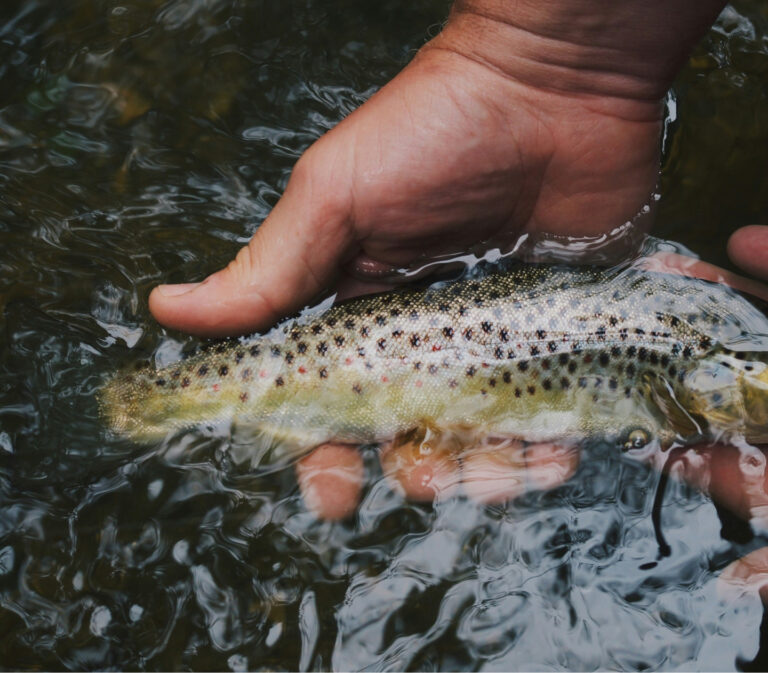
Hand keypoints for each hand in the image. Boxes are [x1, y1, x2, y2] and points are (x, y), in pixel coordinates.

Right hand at [144, 0, 725, 517]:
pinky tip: (558, 451)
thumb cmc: (435, 128)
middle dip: (420, 470)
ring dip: (492, 470)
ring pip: (490, 432)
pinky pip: (561, 405)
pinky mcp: (564, 329)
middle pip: (417, 431)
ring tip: (505, 474)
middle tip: (430, 474)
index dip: (327, 454)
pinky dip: (558, 439)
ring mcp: (501, 335)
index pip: (337, 401)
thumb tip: (170, 310)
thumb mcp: (338, 196)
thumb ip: (272, 267)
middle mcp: (431, 333)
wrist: (555, 82)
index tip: (334, 493)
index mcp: (365, 308)